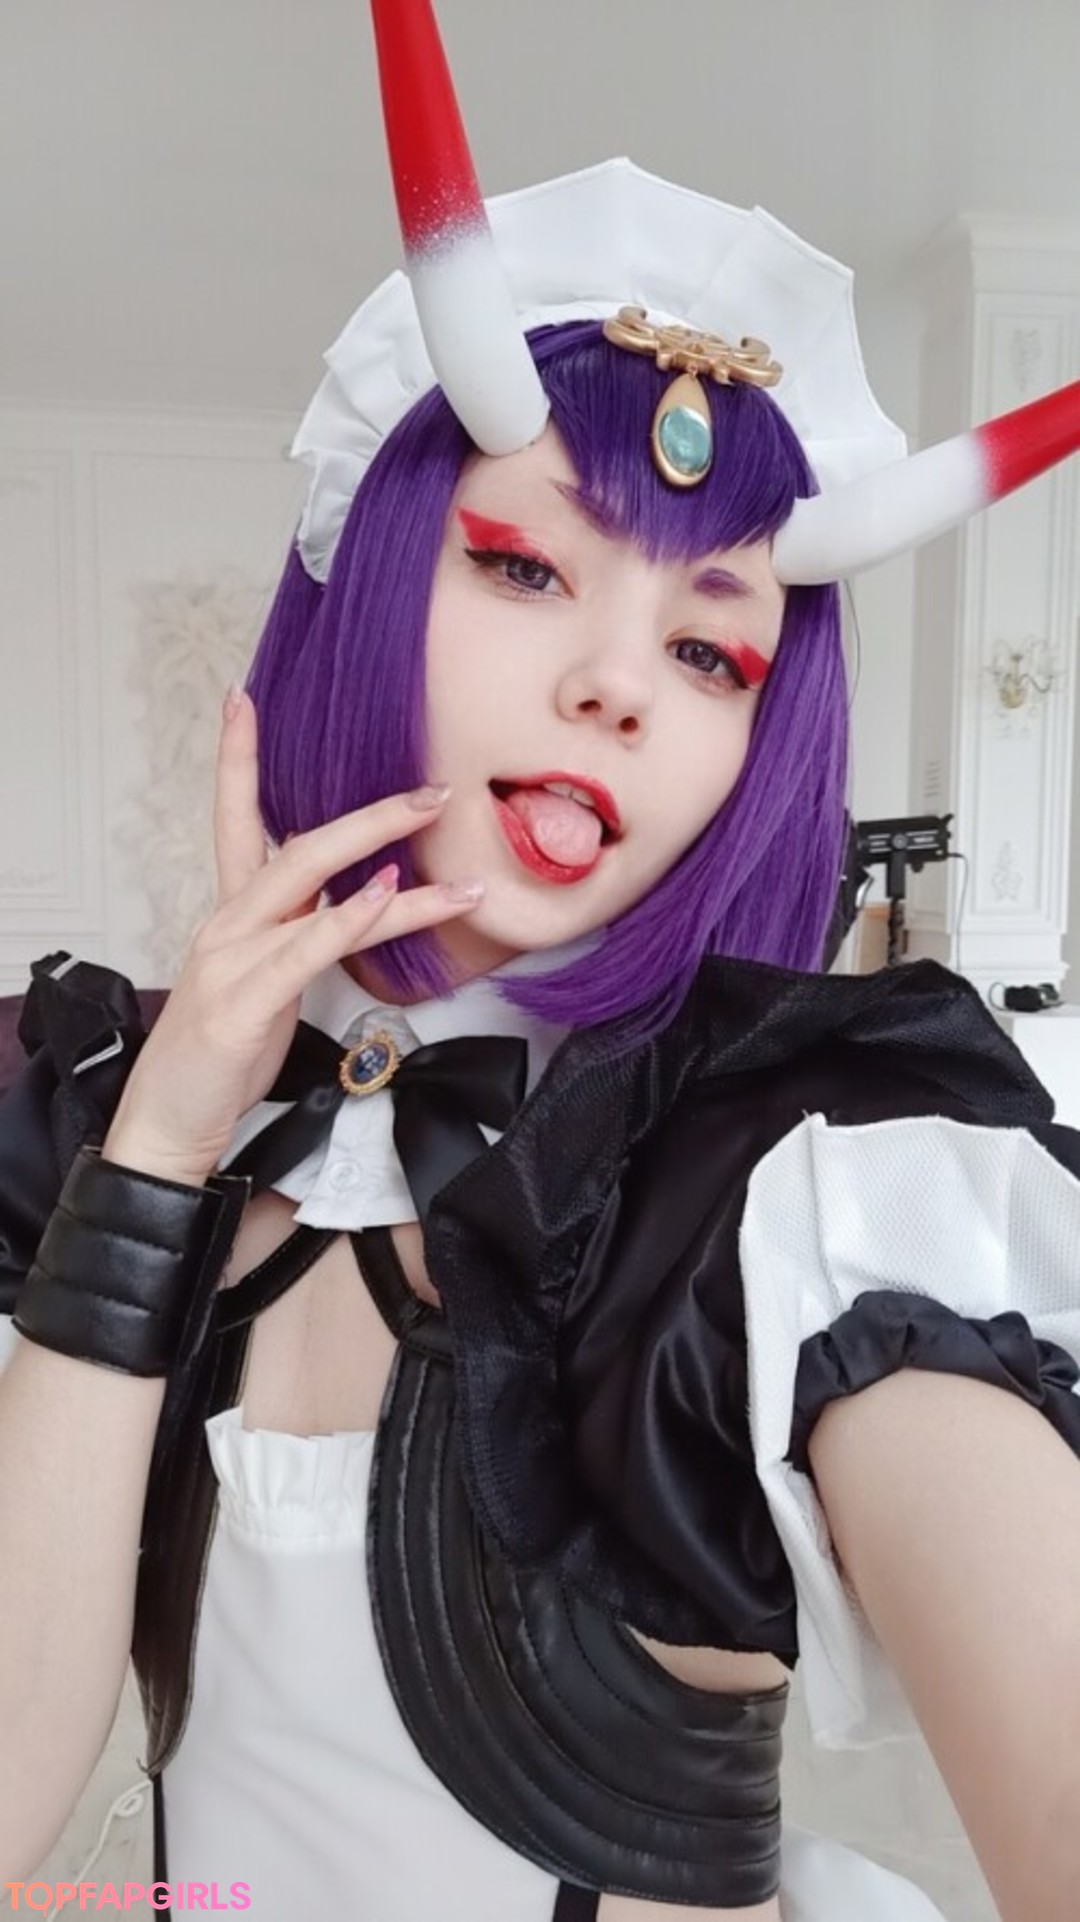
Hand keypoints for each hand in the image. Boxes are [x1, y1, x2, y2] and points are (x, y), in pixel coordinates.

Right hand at [102, 689, 482, 1186]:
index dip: (240, 761)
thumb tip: (362, 907)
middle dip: (368, 811)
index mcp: (232, 915)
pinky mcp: (245, 1003)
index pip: (236, 821)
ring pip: (312, 885)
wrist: (168, 1121)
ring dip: (383, 852)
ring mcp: (234, 959)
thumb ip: (300, 939)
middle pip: (298, 843)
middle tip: (429, 788)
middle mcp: (230, 924)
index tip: (245, 699)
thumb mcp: (262, 984)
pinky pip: (305, 949)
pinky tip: (386, 899)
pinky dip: (349, 919)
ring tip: (438, 836)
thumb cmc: (219, 1056)